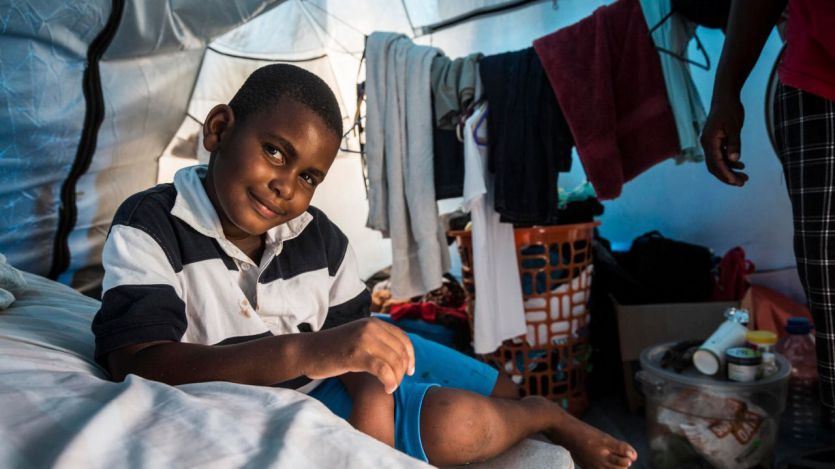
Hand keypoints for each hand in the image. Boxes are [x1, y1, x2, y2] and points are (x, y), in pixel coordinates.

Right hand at [300, 318, 414, 393]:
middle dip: (403, 371)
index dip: (411, 356)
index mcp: (373, 323)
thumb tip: (402, 356)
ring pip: (394, 361)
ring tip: (390, 387)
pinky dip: (389, 381)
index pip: (403, 339)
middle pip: (401, 351)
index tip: (410, 371)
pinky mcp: (355, 354)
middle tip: (396, 383)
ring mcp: (363, 339)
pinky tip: (386, 389)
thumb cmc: (333, 349)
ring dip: (397, 378)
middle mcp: (371, 327)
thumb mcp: (358, 337)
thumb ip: (377, 340)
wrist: (307, 351)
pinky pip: (383, 370)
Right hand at [701, 97, 747, 185]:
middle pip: (715, 166)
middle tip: (743, 183)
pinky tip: (740, 164)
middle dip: (727, 176)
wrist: (725, 97)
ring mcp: (710, 143)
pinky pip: (720, 156)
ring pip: (717, 162)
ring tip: (744, 177)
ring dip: (729, 171)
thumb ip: (734, 143)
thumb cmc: (729, 109)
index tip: (736, 182)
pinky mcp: (715, 141)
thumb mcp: (734, 126)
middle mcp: (707, 144)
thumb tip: (734, 159)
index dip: (725, 174)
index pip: (716, 163)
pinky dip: (729, 162)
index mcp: (709, 141)